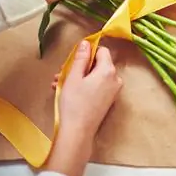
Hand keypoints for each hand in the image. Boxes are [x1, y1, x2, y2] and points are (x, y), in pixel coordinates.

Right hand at [46, 41, 121, 175]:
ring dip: (78, 77)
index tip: (74, 59)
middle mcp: (115, 79)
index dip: (88, 52)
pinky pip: (98, 86)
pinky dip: (85, 86)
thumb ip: (81, 58)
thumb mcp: (73, 76)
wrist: (78, 132)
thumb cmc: (74, 104)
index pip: (102, 50)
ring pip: (95, 76)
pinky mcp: (109, 100)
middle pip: (98, 64)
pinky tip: (68, 91)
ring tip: (59, 84)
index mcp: (108, 70)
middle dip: (79, 66)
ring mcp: (113, 91)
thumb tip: (86, 43)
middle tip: (62, 73)